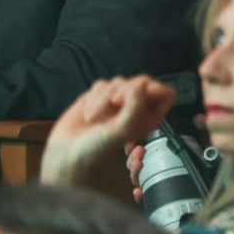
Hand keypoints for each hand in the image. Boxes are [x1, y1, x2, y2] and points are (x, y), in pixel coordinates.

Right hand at [42, 76, 176, 186]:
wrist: (67, 152)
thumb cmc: (98, 147)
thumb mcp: (122, 129)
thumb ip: (135, 106)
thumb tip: (141, 83)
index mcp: (148, 117)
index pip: (166, 94)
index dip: (158, 89)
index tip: (145, 93)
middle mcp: (135, 107)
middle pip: (143, 81)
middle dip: (127, 90)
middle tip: (116, 103)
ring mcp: (116, 101)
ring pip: (119, 82)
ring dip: (105, 99)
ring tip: (95, 119)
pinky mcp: (98, 96)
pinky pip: (102, 85)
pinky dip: (94, 98)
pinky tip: (88, 114)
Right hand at [125, 113, 202, 204]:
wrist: (215, 183)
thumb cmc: (209, 162)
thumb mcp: (206, 144)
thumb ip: (202, 131)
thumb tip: (199, 118)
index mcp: (164, 155)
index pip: (142, 151)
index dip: (133, 147)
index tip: (132, 143)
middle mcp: (158, 169)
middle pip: (136, 165)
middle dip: (132, 157)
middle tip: (139, 151)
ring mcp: (158, 183)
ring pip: (138, 179)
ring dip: (134, 172)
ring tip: (139, 164)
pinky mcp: (160, 197)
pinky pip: (146, 197)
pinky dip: (140, 195)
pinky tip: (139, 191)